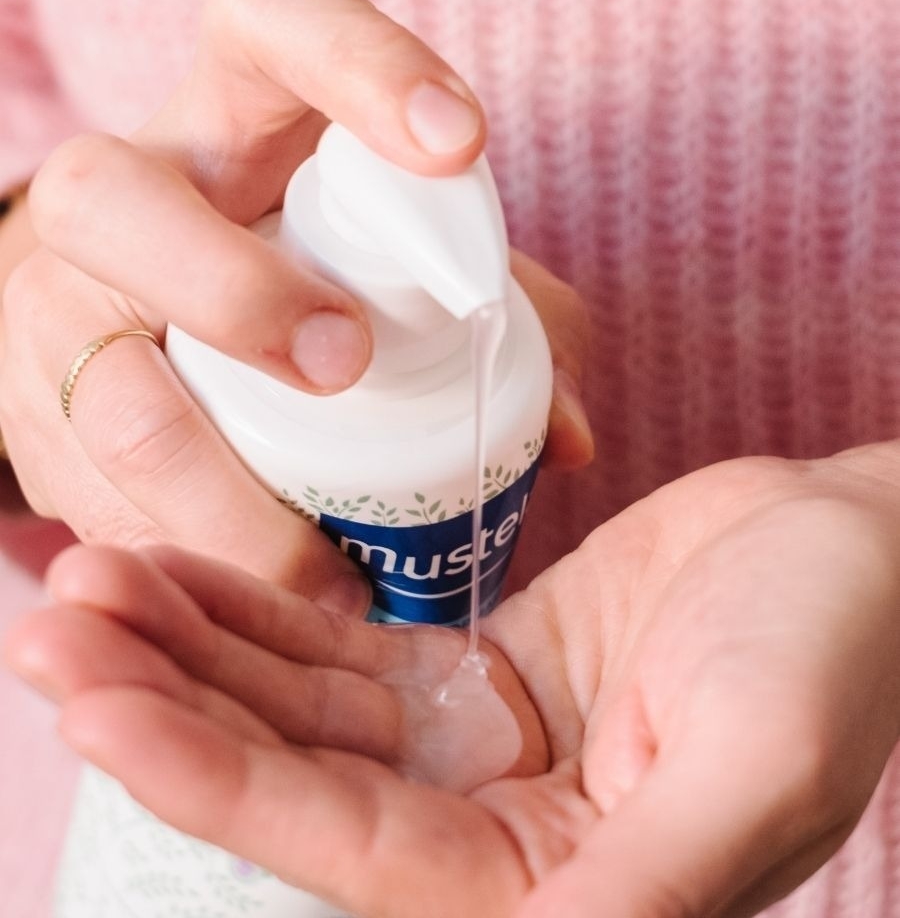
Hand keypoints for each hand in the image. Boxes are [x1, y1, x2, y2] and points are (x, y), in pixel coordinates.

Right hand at [0, 0, 592, 605]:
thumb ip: (504, 316)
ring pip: (97, 382)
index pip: (271, 12)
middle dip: (236, 293)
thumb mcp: (391, 254)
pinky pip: (86, 491)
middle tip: (345, 367)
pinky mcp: (24, 405)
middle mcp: (120, 185)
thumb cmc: (300, 265)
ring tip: (325, 575)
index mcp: (231, 105)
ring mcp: (52, 300)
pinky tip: (259, 600)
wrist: (127, 313)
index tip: (461, 142)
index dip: (358, 60)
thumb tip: (573, 434)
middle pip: (118, 198)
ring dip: (213, 485)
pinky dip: (181, 554)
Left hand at [8, 445, 899, 916]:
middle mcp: (498, 838)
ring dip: (195, 645)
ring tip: (92, 575)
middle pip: (292, 775)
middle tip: (56, 613)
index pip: (337, 848)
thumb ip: (648, 878)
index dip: (205, 771)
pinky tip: (185, 571)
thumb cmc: (837, 647)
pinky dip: (260, 612)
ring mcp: (479, 751)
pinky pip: (344, 651)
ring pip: (301, 710)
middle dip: (167, 700)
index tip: (94, 688)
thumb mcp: (756, 758)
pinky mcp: (478, 674)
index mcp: (552, 893)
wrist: (857, 546)